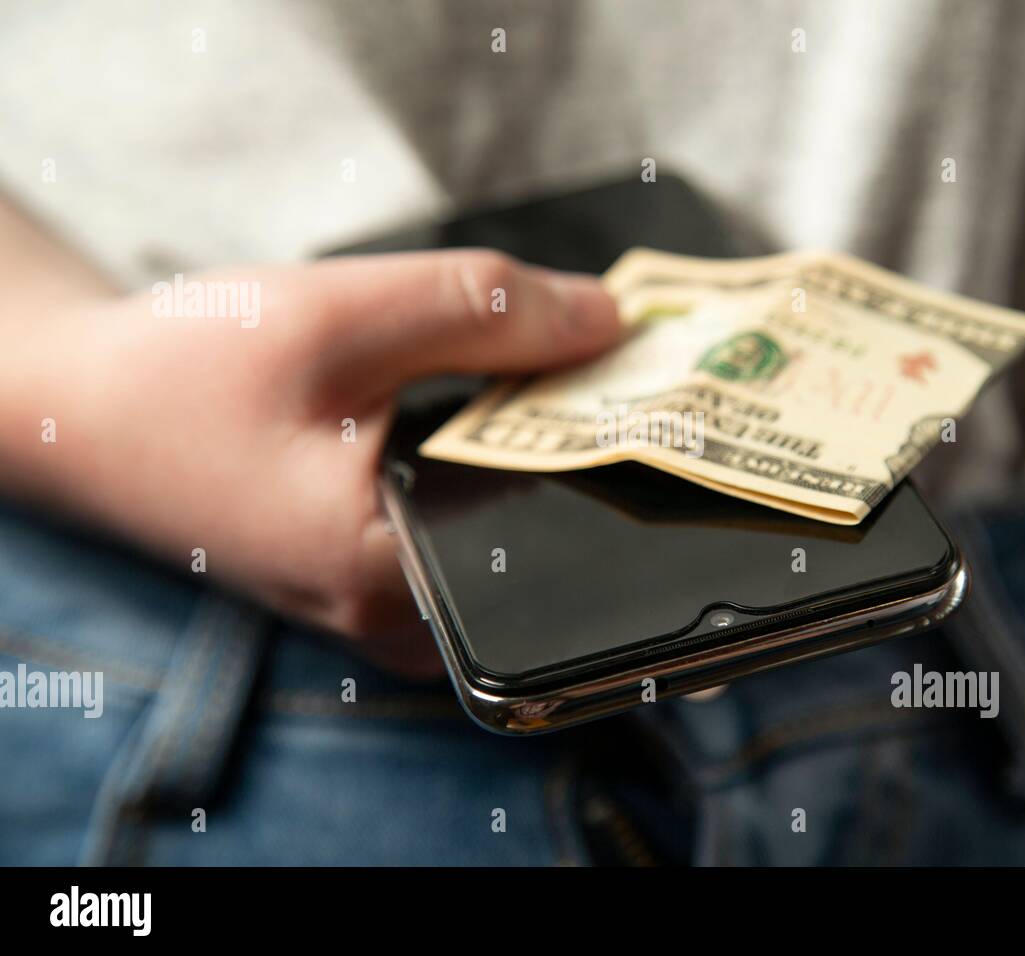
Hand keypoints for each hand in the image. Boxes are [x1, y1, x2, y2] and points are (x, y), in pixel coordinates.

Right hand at [9, 251, 621, 676]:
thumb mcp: (343, 318)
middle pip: (540, 539)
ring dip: (534, 455)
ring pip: (504, 536)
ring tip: (555, 379)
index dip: (620, 451)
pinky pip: (463, 534)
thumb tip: (610, 321)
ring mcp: (376, 609)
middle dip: (581, 448)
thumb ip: (485, 313)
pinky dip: (490, 470)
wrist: (81, 407)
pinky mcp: (366, 580)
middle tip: (617, 368)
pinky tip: (492, 409)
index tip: (666, 388)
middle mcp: (388, 618)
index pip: (561, 533)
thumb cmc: (182, 371)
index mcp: (384, 577)